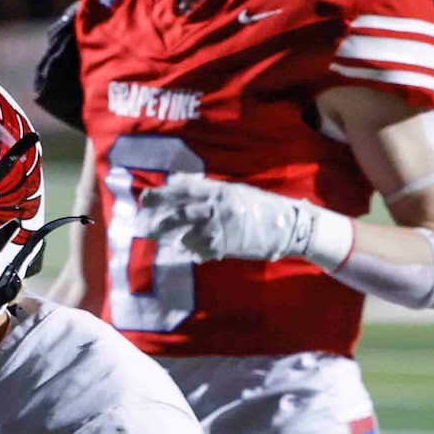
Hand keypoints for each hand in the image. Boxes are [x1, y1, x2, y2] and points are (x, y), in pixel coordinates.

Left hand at [141, 175, 347, 265]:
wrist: (288, 226)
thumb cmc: (260, 207)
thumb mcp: (235, 191)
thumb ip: (207, 188)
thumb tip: (178, 181)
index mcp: (220, 190)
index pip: (184, 189)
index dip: (162, 193)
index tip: (145, 198)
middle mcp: (218, 207)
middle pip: (180, 213)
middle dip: (160, 220)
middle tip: (145, 227)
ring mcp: (220, 228)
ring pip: (186, 234)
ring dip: (173, 238)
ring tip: (164, 240)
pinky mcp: (224, 247)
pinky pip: (199, 250)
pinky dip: (192, 251)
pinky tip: (190, 252)